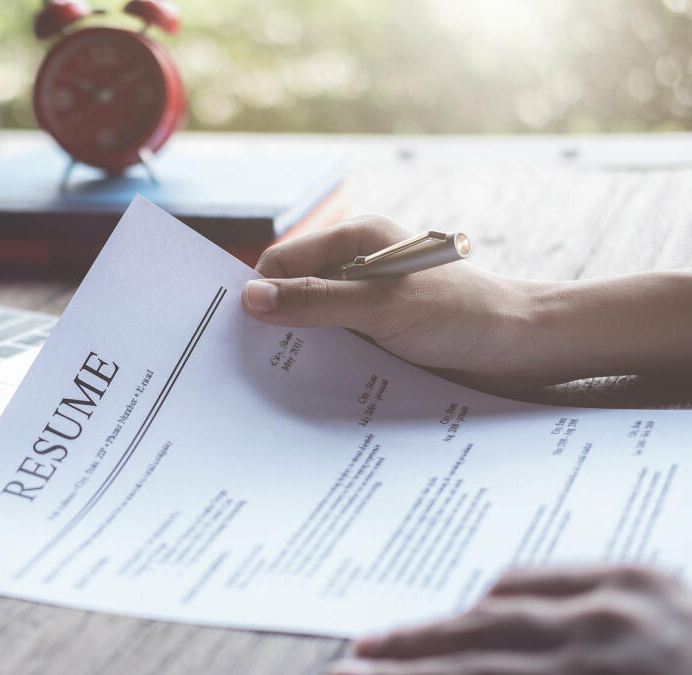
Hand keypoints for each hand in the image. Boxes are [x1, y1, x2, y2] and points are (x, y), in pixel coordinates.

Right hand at [242, 215, 549, 389]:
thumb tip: (251, 298)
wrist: (526, 348)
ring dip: (300, 350)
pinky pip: (336, 347)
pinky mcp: (379, 335)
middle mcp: (358, 268)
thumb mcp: (381, 306)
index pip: (284, 261)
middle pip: (294, 292)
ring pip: (312, 324)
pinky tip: (314, 388)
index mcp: (357, 240)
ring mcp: (368, 303)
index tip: (238, 331)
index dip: (260, 292)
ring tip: (278, 382)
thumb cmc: (463, 314)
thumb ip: (315, 301)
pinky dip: (323, 365)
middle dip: (274, 323)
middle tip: (248, 362)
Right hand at [330, 565, 691, 674]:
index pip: (484, 672)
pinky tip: (475, 608)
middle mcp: (612, 635)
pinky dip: (502, 594)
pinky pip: (547, 576)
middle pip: (481, 641)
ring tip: (382, 646)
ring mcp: (630, 597)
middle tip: (351, 666)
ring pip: (504, 606)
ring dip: (440, 629)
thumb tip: (470, 669)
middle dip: (410, 658)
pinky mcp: (645, 573)